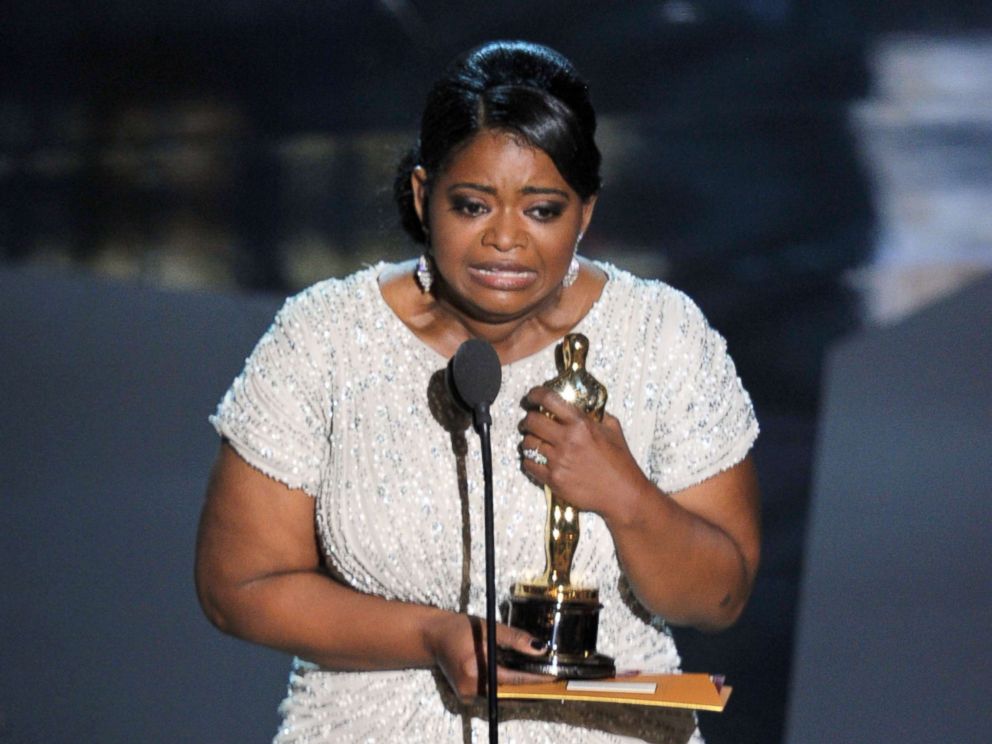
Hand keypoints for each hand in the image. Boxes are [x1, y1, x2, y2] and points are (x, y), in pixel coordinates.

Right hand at [423, 612, 550, 701]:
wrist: (433, 637)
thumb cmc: (459, 629)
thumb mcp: (489, 627)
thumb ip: (515, 638)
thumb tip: (540, 649)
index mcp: (473, 670)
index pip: (513, 679)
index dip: (535, 679)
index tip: (554, 677)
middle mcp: (470, 688)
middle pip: (509, 692)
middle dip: (531, 686)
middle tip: (552, 680)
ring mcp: (467, 695)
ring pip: (502, 695)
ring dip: (520, 687)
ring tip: (540, 678)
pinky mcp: (467, 696)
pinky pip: (493, 693)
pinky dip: (507, 687)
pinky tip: (520, 679)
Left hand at [518, 386, 651, 519]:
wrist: (622, 493)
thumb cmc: (620, 462)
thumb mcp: (613, 429)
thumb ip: (596, 415)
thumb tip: (583, 406)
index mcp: (581, 424)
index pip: (548, 399)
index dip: (535, 395)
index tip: (532, 397)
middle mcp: (567, 440)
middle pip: (531, 421)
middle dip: (527, 419)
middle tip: (529, 422)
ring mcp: (559, 461)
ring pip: (527, 443)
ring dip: (529, 441)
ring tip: (534, 442)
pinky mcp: (553, 479)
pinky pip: (528, 464)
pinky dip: (529, 460)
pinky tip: (536, 459)